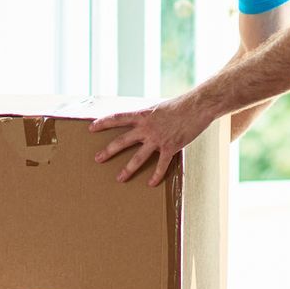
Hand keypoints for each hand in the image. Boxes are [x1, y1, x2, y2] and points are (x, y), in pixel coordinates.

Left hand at [90, 93, 214, 185]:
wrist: (198, 105)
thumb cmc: (180, 105)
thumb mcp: (159, 107)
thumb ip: (149, 116)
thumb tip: (143, 121)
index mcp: (143, 115)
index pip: (118, 117)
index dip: (103, 122)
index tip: (91, 128)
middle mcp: (147, 127)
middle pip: (122, 141)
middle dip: (108, 150)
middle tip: (97, 158)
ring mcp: (158, 138)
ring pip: (138, 157)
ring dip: (128, 169)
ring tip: (119, 178)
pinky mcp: (171, 147)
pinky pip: (161, 165)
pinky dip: (156, 175)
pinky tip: (151, 184)